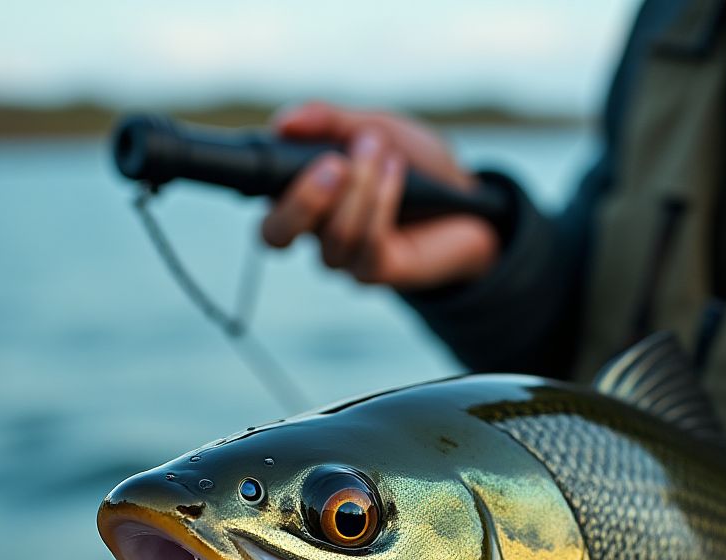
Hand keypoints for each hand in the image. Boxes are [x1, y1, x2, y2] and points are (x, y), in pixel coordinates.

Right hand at [260, 101, 499, 289]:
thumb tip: (283, 121)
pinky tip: (395, 173)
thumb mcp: (373, 127)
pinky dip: (380, 202)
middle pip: (275, 235)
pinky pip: (367, 244)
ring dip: (360, 188)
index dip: (254, 177)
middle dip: (301, 199)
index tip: (279, 141)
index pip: (260, 199)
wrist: (470, 204)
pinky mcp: (376, 272)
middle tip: (334, 164)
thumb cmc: (415, 166)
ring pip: (332, 235)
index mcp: (303, 197)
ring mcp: (344, 258)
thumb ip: (329, 122)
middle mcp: (315, 233)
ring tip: (381, 151)